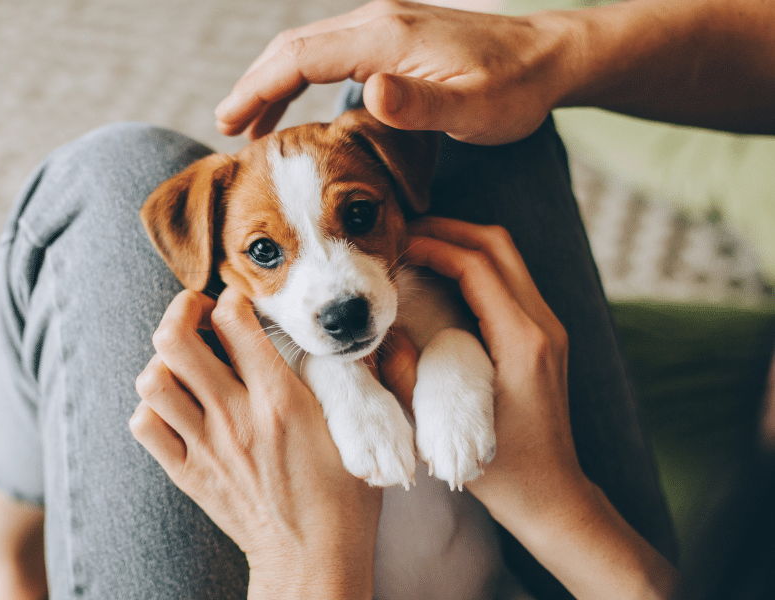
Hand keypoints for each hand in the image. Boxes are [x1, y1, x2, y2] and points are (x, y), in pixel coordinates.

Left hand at [130, 288, 380, 599]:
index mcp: (281, 399)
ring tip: (186, 362)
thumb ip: (357, 379)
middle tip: (198, 314)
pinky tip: (178, 406)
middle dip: (181, 311)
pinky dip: (153, 408)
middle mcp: (236, 416)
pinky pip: (146, 426)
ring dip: (164, 361)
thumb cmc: (343, 496)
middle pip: (176, 340)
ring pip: (153, 380)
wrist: (312, 559)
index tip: (240, 302)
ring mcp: (207, 446)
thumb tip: (353, 339)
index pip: (235, 321)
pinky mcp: (189, 472)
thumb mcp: (359, 430)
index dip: (233, 298)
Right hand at [214, 0, 574, 143]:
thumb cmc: (514, 89)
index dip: (258, 89)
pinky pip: (332, 53)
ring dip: (275, 82)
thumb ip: (418, 104)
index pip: (300, 57)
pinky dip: (303, 79)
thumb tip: (366, 92)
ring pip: (310, 48)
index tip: (229, 124)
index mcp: (386, 37)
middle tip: (227, 129)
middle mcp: (378, 21)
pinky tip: (302, 109)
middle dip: (255, 86)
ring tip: (252, 125)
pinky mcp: (395, 38)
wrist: (550, 57)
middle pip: (294, 47)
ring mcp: (385, 26)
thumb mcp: (472, 108)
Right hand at [386, 217, 583, 518]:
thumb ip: (408, 378)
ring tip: (417, 247)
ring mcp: (547, 328)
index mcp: (522, 342)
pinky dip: (474, 266)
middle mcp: (543, 325)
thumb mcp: (445, 429)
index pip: (478, 266)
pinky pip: (509, 280)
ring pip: (506, 257)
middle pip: (498, 245)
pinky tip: (440, 277)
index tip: (397, 245)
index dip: (434, 246)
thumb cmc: (505, 472)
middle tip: (404, 232)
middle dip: (449, 230)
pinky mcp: (542, 337)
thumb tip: (380, 334)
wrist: (554, 495)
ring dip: (462, 244)